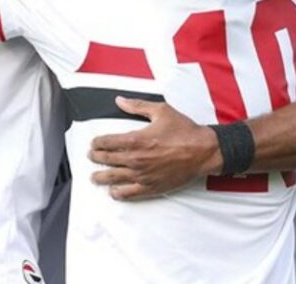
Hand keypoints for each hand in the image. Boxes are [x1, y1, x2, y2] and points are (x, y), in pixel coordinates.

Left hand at [88, 96, 219, 200]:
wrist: (204, 151)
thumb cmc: (184, 131)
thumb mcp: (161, 111)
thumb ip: (137, 106)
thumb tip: (120, 101)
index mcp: (136, 140)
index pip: (106, 142)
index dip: (97, 143)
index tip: (94, 143)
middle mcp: (136, 159)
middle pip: (106, 160)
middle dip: (96, 157)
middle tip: (92, 156)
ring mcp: (142, 175)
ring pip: (112, 178)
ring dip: (100, 177)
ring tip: (94, 176)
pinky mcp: (151, 187)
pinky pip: (128, 193)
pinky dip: (117, 193)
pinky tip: (113, 191)